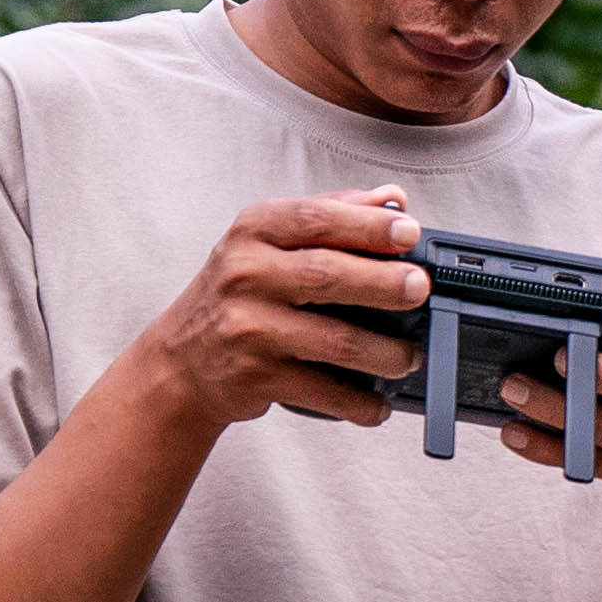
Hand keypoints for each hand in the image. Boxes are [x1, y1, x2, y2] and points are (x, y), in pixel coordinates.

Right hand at [137, 188, 427, 431]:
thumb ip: (331, 214)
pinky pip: (322, 391)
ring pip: (334, 340)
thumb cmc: (238, 294)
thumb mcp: (268, 242)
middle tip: (420, 289)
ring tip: (410, 356)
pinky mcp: (256, 377)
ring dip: (384, 353)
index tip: (410, 230)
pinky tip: (378, 404)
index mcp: (254, 231)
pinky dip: (359, 402)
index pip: (316, 218)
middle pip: (327, 274)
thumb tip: (394, 198)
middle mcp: (246, 276)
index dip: (368, 224)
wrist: (181, 362)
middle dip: (384, 283)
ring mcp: (249, 328)